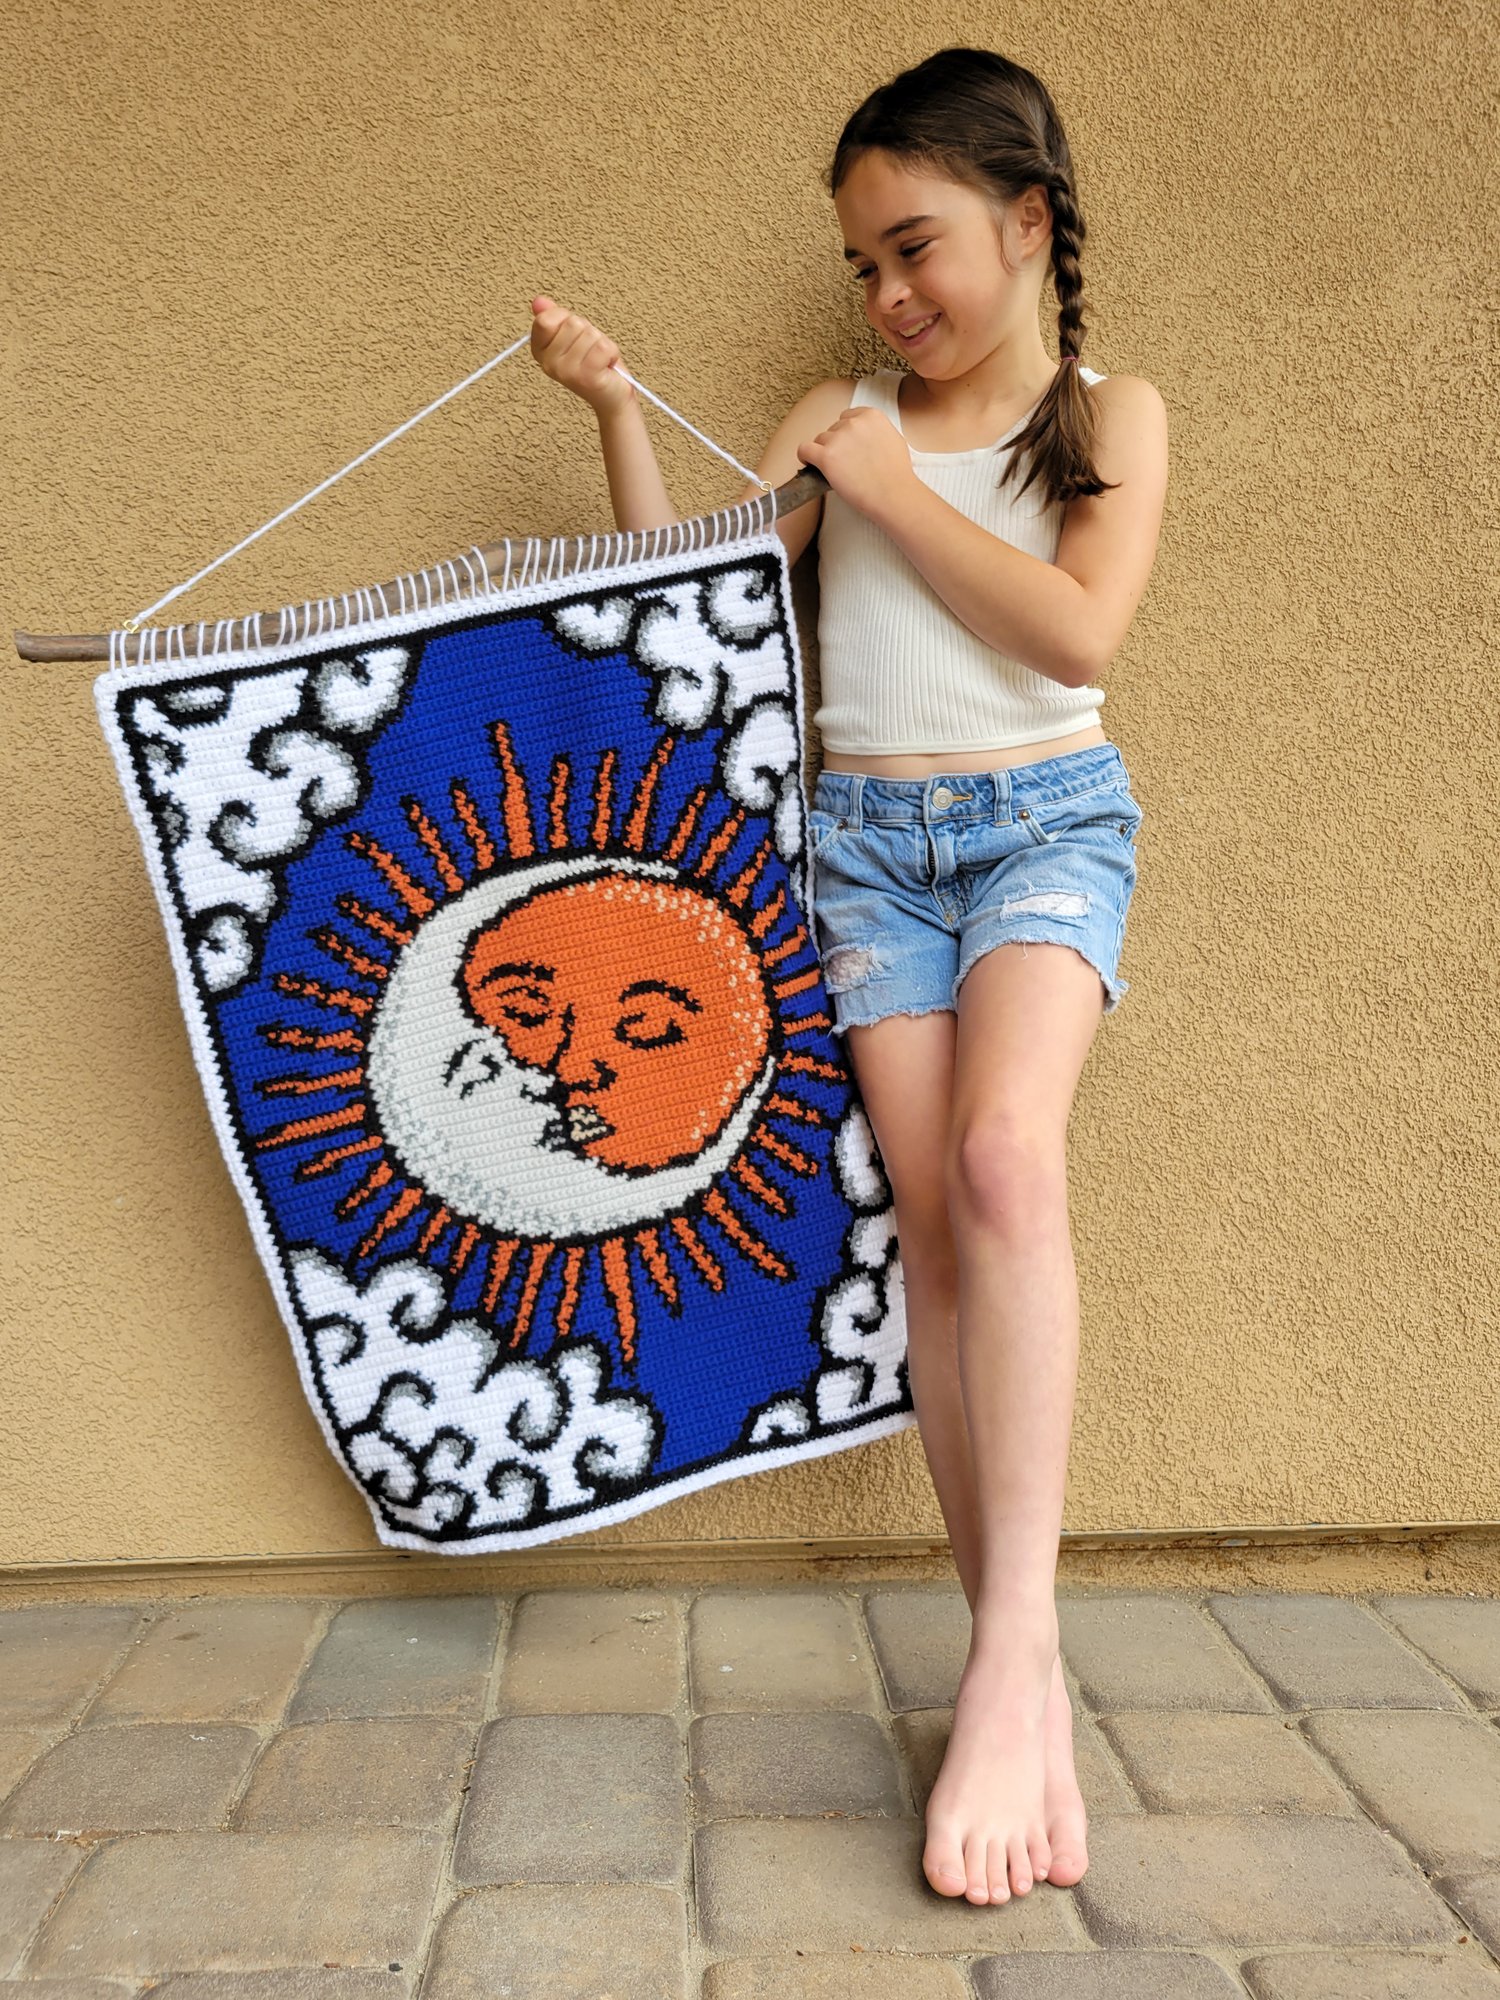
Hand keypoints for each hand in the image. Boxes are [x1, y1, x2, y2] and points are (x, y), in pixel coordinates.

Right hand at [529, 297, 635, 416]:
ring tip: (598, 358)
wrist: (611, 396)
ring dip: (601, 343)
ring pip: (589, 334)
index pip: (546, 319)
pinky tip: (607, 365)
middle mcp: (549, 364)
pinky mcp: (586, 377)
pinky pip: (603, 347)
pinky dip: (611, 352)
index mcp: (540, 351)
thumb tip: (538, 301)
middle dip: (588, 332)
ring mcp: (566, 372)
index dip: (566, 319)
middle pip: (572, 323)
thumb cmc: (594, 364)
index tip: (574, 335)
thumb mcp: (572, 335)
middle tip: (590, 350)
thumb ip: (554, 317)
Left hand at [795, 406, 914, 518]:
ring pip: (820, 440)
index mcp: (871, 415)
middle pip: (833, 429)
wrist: (893, 495)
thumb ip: (876, 431)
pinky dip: (805, 456)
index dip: (846, 433)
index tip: (847, 446)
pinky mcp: (826, 456)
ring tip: (836, 470)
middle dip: (837, 444)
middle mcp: (854, 422)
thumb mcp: (894, 439)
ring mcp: (839, 438)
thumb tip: (866, 435)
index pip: (847, 417)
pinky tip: (809, 463)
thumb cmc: (897, 474)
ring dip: (825, 452)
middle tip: (845, 463)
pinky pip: (804, 449)